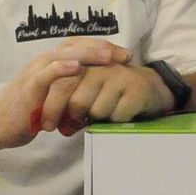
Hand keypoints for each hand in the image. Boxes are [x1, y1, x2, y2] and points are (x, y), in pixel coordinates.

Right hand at [0, 39, 131, 143]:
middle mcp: (44, 62)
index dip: (103, 48)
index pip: (80, 47)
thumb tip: (94, 99)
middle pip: (76, 46)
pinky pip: (46, 73)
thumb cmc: (24, 113)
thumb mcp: (53, 100)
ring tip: (108, 55)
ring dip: (87, 53)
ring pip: (64, 55)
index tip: (124, 55)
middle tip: (125, 54)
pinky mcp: (29, 86)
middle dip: (102, 48)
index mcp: (51, 64)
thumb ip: (70, 94)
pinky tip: (77, 67)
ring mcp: (36, 72)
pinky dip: (62, 68)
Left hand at [40, 62, 171, 131]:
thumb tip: (49, 124)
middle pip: (76, 100)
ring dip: (96, 120)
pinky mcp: (136, 91)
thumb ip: (67, 101)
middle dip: (70, 119)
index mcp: (86, 64)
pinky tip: (120, 114)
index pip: (61, 84)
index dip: (51, 107)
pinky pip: (116, 117)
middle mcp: (101, 68)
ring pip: (96, 111)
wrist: (149, 88)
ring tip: (104, 114)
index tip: (46, 126)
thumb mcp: (87, 92)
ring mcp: (120, 78)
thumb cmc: (111, 93)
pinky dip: (115, 122)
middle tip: (67, 130)